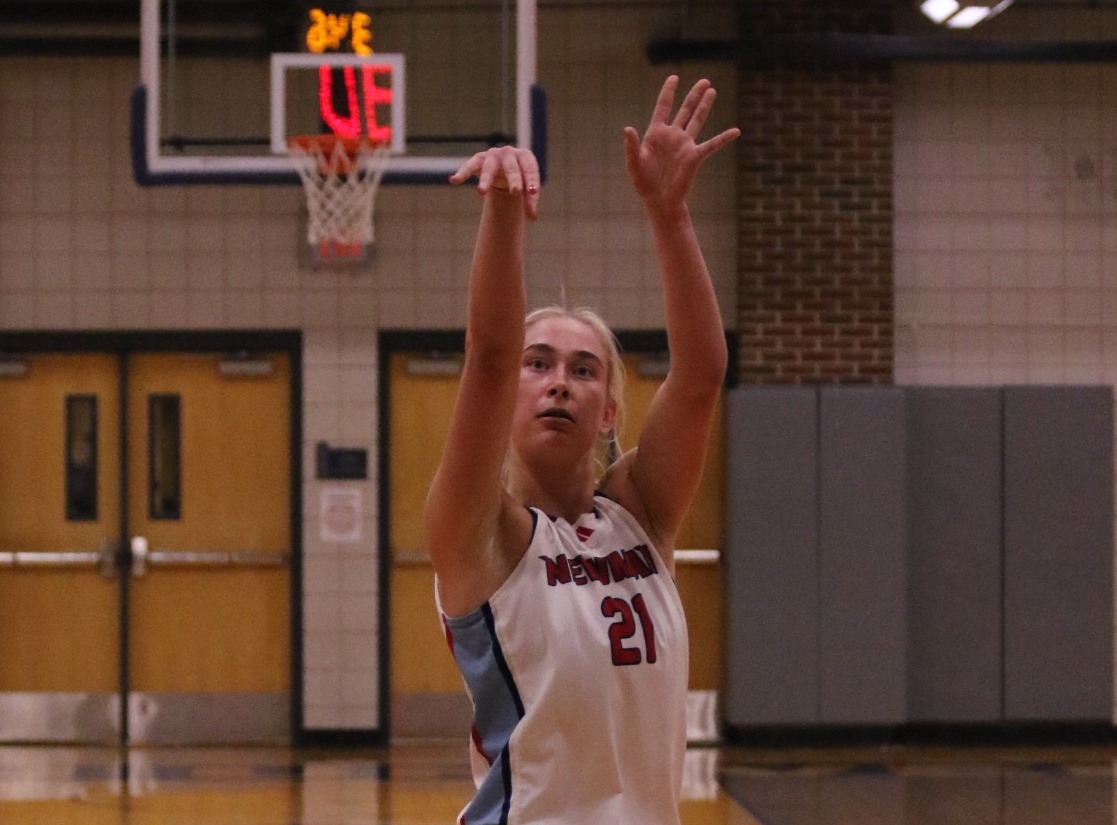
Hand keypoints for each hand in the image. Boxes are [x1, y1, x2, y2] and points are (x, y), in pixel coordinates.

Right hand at [449, 146, 540, 219]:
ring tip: (481, 193)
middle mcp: (509, 153)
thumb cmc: (517, 179)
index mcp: (524, 157)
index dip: (532, 180)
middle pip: (512, 167)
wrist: (503, 169)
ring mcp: (492, 155)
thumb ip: (530, 201)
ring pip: (489, 167)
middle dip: (514, 179)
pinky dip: (462, 173)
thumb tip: (533, 218)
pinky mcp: (478, 160)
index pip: (530, 168)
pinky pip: (469, 166)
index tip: (533, 192)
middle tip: (516, 192)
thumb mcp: (526, 188)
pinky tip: (454, 180)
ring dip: (485, 180)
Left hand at [623, 75, 739, 213]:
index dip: (668, 91)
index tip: (674, 77)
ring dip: (705, 106)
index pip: (663, 106)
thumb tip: (628, 128)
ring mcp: (685, 145)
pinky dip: (724, 138)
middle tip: (704, 81)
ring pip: (697, 120)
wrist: (659, 200)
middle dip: (694, 95)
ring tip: (712, 91)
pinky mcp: (694, 157)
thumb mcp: (633, 164)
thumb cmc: (644, 183)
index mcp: (656, 133)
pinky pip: (712, 145)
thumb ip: (631, 146)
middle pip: (685, 109)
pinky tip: (736, 131)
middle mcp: (672, 135)